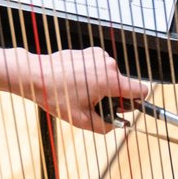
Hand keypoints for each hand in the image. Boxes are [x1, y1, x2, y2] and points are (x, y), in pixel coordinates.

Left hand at [23, 47, 149, 133]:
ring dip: (102, 86)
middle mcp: (108, 65)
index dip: (136, 102)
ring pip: (111, 76)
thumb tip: (115, 126)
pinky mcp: (90, 52)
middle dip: (113, 96)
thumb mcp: (81, 120)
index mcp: (111, 81)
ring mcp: (99, 56)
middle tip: (94, 104)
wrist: (36, 75)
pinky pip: (100, 67)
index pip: (141, 91)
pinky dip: (93, 76)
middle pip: (124, 85)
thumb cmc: (56, 95)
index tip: (124, 108)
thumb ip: (104, 126)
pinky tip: (77, 82)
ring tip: (81, 92)